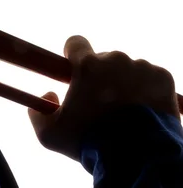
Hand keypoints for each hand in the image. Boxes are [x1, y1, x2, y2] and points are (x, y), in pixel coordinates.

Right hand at [28, 35, 178, 160]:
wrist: (139, 159)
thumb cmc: (92, 143)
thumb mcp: (50, 134)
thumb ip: (37, 112)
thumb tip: (48, 95)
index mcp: (87, 65)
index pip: (76, 42)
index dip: (73, 55)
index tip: (75, 69)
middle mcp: (115, 59)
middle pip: (104, 59)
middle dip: (101, 76)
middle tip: (102, 101)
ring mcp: (142, 67)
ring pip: (128, 69)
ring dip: (124, 83)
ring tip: (125, 111)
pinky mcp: (164, 78)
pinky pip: (150, 77)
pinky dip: (146, 90)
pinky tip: (142, 110)